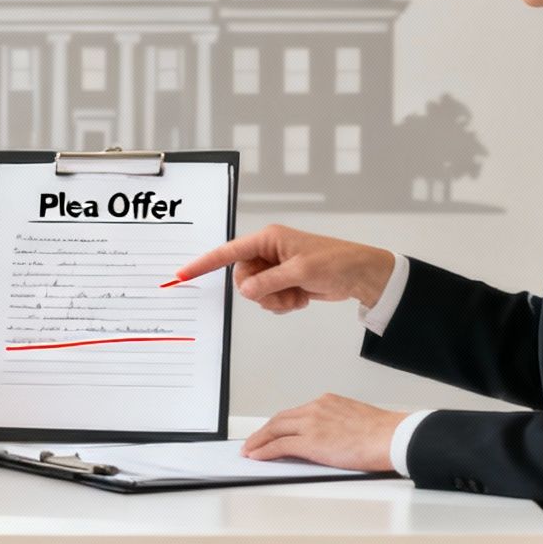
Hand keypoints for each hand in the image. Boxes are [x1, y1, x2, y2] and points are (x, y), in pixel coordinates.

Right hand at [170, 225, 396, 313]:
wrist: (360, 275)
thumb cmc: (335, 262)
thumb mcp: (300, 272)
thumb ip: (269, 282)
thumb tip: (246, 291)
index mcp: (268, 239)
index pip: (228, 252)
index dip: (204, 264)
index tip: (183, 275)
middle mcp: (268, 251)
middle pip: (243, 279)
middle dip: (260, 292)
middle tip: (284, 292)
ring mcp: (275, 268)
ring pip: (256, 293)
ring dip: (275, 300)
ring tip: (297, 295)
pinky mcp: (284, 281)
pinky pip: (269, 299)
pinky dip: (283, 303)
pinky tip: (301, 298)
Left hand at [241, 394, 406, 472]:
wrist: (392, 437)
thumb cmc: (383, 434)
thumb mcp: (354, 420)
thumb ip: (336, 424)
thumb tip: (328, 439)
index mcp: (328, 402)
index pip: (295, 413)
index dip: (279, 424)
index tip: (272, 431)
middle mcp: (316, 408)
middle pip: (280, 419)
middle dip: (263, 432)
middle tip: (253, 442)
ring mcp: (312, 423)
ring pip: (275, 429)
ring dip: (259, 441)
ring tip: (250, 450)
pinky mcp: (311, 441)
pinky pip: (280, 445)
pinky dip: (265, 451)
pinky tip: (257, 457)